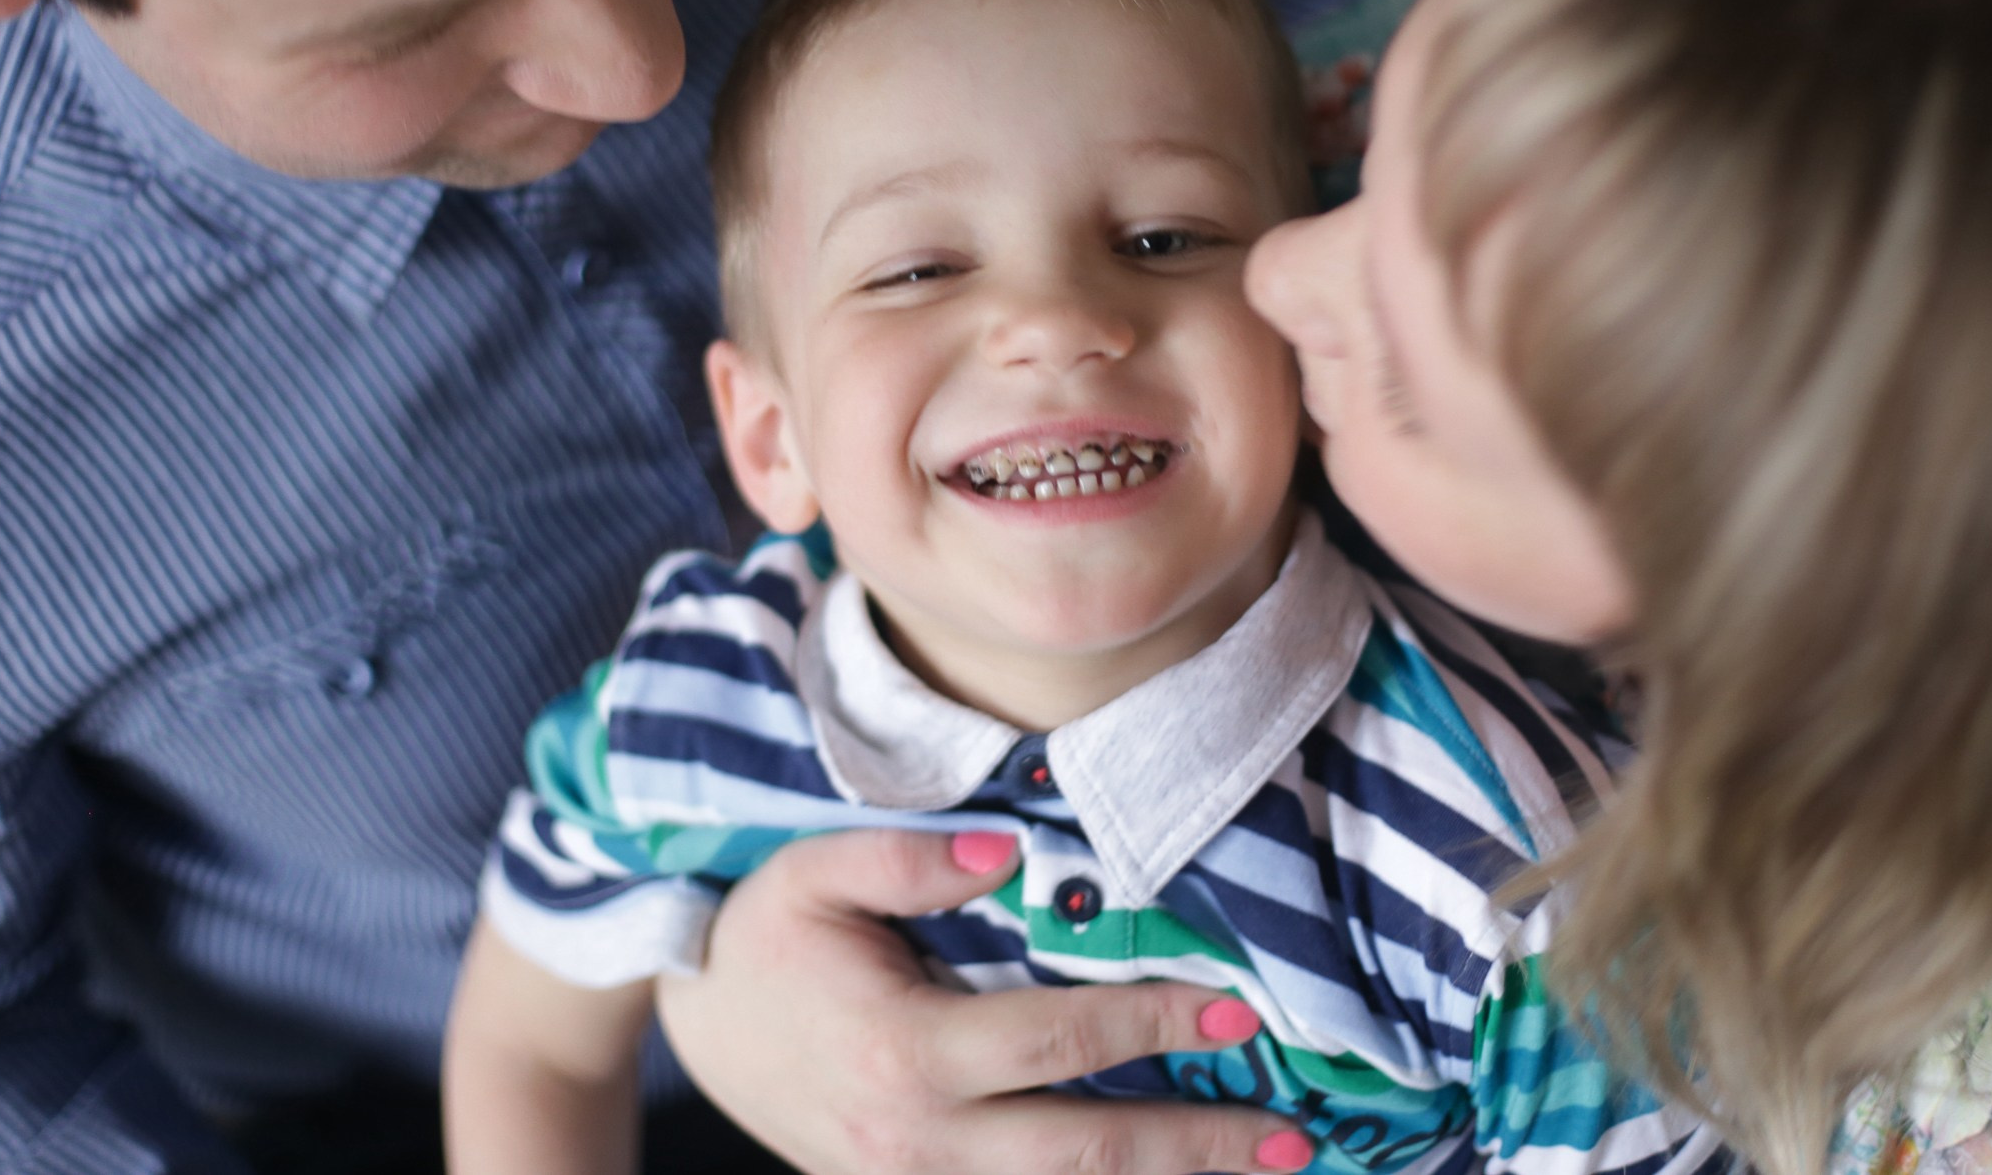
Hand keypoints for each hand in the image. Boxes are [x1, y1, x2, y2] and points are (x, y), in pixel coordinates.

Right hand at [656, 829, 1314, 1174]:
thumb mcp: (810, 873)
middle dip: (1196, 1147)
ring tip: (1272, 1171)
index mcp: (902, 1052)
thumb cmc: (762, 938)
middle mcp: (917, 1141)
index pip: (1054, 1044)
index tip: (1236, 1010)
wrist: (696, 1027)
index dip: (1149, 1027)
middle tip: (1295, 1136)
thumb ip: (906, 859)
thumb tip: (1010, 848)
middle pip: (1081, 1157)